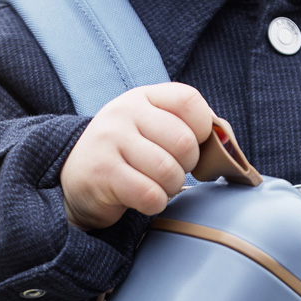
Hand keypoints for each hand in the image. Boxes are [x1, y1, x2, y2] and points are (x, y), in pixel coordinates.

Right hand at [60, 83, 213, 229]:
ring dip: (171, 187)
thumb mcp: (150, 127)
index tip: (193, 145)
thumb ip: (186, 127)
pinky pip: (150, 194)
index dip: (202, 128)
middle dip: (187, 165)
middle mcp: (124, 113)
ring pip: (168, 171)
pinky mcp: (103, 174)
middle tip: (173, 171)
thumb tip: (226, 142)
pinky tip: (144, 198)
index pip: (189, 100)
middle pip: (184, 141)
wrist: (73, 178)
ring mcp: (110, 141)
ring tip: (158, 185)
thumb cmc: (126, 154)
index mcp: (142, 97)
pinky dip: (156, 203)